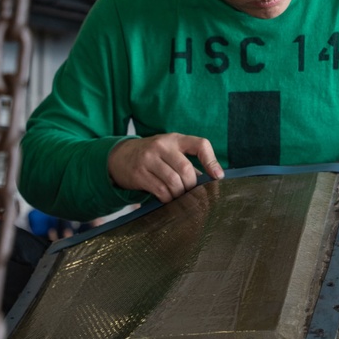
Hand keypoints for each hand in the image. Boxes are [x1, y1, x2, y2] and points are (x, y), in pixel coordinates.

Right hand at [108, 133, 223, 203]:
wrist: (121, 156)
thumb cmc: (154, 156)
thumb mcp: (170, 151)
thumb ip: (188, 162)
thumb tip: (210, 181)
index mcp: (175, 139)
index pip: (200, 144)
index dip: (211, 161)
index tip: (218, 176)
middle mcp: (162, 146)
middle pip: (186, 170)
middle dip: (192, 186)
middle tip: (191, 193)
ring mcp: (148, 159)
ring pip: (174, 182)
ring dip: (180, 194)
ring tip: (179, 196)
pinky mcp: (139, 174)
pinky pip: (160, 191)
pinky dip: (168, 199)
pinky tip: (167, 198)